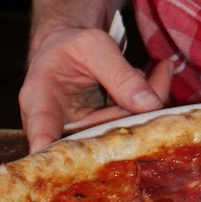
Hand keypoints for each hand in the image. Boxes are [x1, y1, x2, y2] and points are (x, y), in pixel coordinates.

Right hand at [19, 26, 173, 152]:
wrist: (70, 54)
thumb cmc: (71, 47)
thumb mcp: (92, 45)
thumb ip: (119, 73)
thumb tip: (150, 105)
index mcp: (40, 99)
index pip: (42, 128)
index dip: (48, 145)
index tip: (50, 156)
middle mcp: (56, 128)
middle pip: (99, 134)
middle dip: (136, 108)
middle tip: (161, 74)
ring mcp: (80, 138)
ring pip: (120, 133)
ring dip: (147, 104)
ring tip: (158, 70)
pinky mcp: (100, 139)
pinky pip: (129, 129)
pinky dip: (148, 105)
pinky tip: (158, 77)